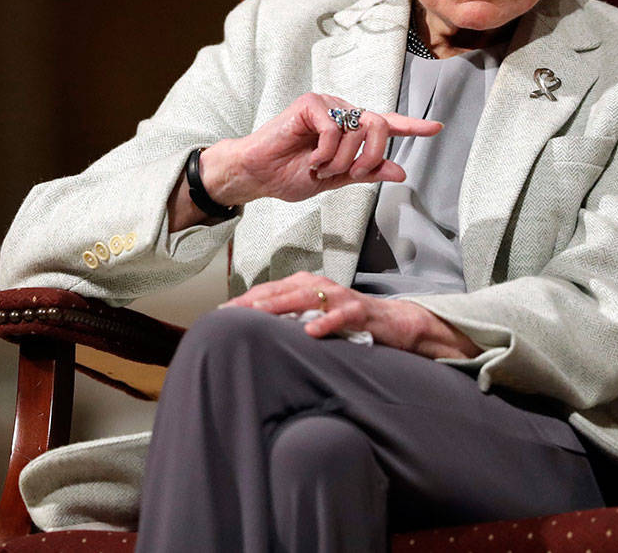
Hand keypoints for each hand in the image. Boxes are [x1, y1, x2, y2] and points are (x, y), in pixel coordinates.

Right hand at [201, 93, 441, 205]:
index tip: (436, 128)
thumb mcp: (338, 179)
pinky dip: (326, 152)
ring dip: (342, 160)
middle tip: (350, 174)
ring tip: (321, 168)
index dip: (412, 126)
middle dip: (371, 157)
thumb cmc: (292, 174)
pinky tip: (311, 159)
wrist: (260, 175)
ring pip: (359, 130)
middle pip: (380, 127)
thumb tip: (400, 172)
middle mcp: (343, 113)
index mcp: (351, 131)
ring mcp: (328, 106)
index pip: (387, 125)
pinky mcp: (311, 104)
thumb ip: (368, 173)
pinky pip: (335, 128)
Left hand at [222, 271, 480, 358]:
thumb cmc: (351, 320)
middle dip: (255, 300)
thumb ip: (291, 319)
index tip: (220, 312)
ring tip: (259, 314)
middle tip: (230, 312)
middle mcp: (322, 285)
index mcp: (308, 285)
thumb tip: (256, 331)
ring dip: (282, 305)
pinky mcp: (362, 312)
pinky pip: (343, 315)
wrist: (396, 322)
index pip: (271, 290)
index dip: (246, 300)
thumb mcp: (316, 317)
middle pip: (282, 289)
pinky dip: (327, 323)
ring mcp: (342, 297)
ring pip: (307, 297)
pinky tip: (311, 332)